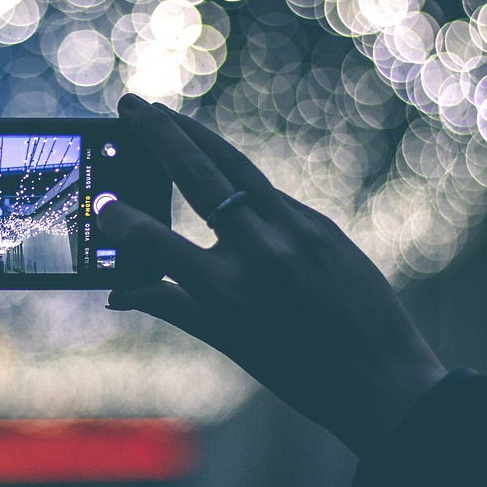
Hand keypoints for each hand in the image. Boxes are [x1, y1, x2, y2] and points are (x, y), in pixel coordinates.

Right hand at [101, 95, 446, 455]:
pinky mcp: (322, 226)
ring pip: (236, 166)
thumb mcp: (228, 343)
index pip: (156, 240)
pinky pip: (269, 193)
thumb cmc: (298, 372)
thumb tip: (119, 293)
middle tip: (130, 104)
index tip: (102, 202)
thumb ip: (172, 307)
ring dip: (197, 134)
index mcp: (225, 292)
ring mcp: (295, 232)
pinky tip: (218, 166)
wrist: (384, 382)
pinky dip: (237, 177)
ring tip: (165, 115)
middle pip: (198, 174)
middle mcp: (258, 252)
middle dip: (159, 134)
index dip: (121, 219)